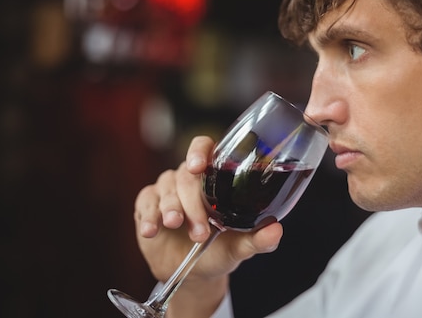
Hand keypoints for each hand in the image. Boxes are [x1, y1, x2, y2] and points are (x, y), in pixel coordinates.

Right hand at [134, 136, 283, 312]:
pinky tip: (151, 230)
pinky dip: (148, 216)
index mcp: (213, 178)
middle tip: (199, 230)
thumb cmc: (219, 250)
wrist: (193, 273)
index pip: (204, 149)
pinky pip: (145, 203)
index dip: (199, 152)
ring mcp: (166, 190)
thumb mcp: (240, 246)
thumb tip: (276, 230)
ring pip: (165, 188)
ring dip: (170, 208)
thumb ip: (258, 238)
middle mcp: (188, 179)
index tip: (198, 166)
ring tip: (174, 225)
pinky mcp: (147, 205)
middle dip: (191, 202)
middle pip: (185, 176)